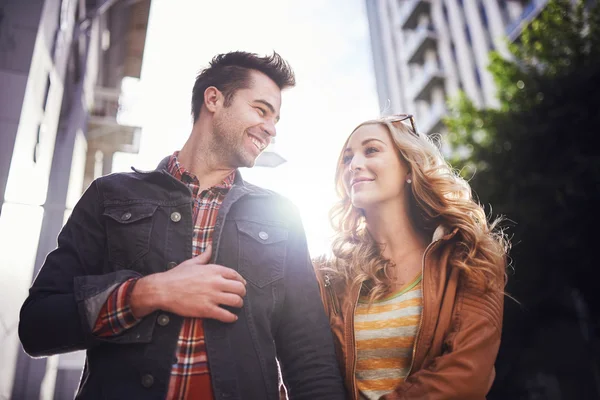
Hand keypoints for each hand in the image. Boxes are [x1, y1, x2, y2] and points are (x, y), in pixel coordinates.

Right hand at [130, 245, 246, 322]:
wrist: (163, 290)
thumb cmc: (176, 276)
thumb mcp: (191, 263)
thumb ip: (204, 256)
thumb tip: (210, 247)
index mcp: (213, 270)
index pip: (235, 275)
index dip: (241, 280)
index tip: (242, 284)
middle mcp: (215, 282)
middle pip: (239, 288)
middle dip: (242, 293)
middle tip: (240, 296)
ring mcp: (212, 296)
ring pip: (236, 301)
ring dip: (239, 304)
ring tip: (237, 306)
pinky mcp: (207, 310)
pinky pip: (226, 315)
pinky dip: (231, 317)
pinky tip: (232, 317)